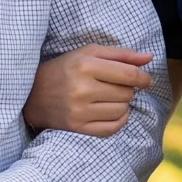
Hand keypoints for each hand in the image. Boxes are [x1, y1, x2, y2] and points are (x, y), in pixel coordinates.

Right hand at [24, 45, 151, 135]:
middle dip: (127, 89)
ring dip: (122, 104)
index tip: (146, 79)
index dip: (143, 78)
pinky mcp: (77, 128)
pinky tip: (111, 111)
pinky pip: (112, 128)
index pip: (129, 75)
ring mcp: (79, 111)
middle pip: (126, 93)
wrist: (33, 94)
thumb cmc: (65, 68)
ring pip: (122, 110)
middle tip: (115, 86)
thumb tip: (149, 57)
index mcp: (85, 66)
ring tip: (109, 98)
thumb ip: (120, 54)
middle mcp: (81, 89)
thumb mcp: (88, 53)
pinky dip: (118, 120)